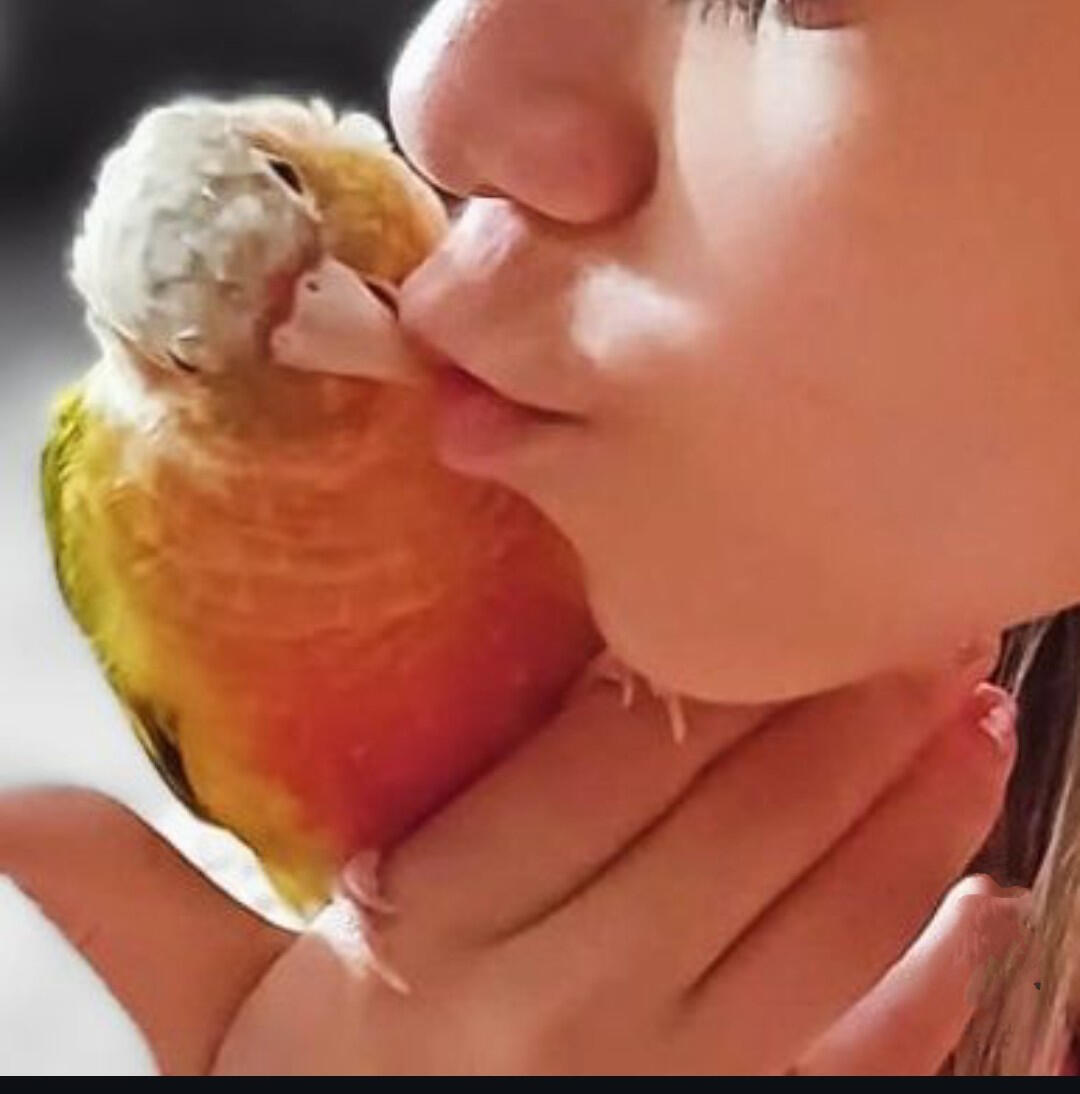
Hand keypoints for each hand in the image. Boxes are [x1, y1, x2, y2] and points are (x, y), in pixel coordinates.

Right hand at [0, 646, 1023, 1073]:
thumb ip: (137, 907)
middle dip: (833, 721)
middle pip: (728, 833)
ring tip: (972, 717)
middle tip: (917, 619)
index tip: (762, 584)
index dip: (691, 677)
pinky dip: (934, 991)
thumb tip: (17, 805)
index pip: (591, 775)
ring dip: (907, 821)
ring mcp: (673, 1090)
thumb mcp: (207, 1027)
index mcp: (444, 949)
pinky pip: (854, 1069)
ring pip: (816, 929)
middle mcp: (573, 1009)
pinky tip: (994, 912)